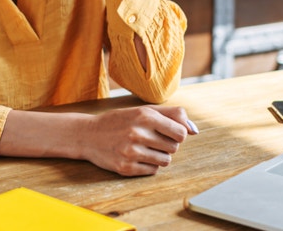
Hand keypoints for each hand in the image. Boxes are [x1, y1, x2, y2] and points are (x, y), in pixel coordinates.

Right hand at [79, 105, 198, 176]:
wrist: (88, 135)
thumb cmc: (120, 121)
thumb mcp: (143, 110)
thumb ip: (172, 115)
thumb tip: (195, 130)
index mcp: (145, 116)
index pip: (181, 133)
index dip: (177, 134)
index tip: (167, 132)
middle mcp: (138, 133)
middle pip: (174, 148)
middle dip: (166, 145)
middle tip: (151, 139)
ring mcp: (130, 152)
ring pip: (165, 161)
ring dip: (159, 156)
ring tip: (144, 148)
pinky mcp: (125, 168)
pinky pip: (152, 171)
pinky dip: (148, 165)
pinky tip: (136, 157)